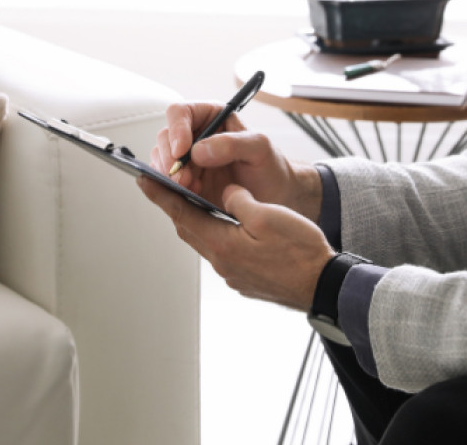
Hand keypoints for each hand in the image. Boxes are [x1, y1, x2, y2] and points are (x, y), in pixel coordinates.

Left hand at [138, 178, 334, 310]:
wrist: (323, 285)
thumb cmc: (300, 252)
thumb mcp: (267, 215)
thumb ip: (238, 201)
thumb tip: (225, 194)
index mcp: (223, 244)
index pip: (182, 214)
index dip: (161, 195)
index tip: (143, 180)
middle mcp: (223, 262)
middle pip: (190, 229)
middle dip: (176, 206)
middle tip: (163, 187)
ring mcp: (233, 274)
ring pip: (206, 240)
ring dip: (197, 221)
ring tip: (194, 201)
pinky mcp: (245, 278)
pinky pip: (223, 252)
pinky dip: (218, 234)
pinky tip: (228, 225)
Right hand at [150, 101, 323, 221]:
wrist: (275, 197)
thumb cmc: (270, 168)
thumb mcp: (260, 149)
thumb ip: (232, 143)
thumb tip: (199, 150)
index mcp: (211, 117)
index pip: (180, 112)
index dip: (176, 129)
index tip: (182, 151)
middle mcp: (195, 136)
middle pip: (165, 138)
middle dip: (170, 159)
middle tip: (183, 178)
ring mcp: (188, 161)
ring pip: (162, 161)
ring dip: (170, 176)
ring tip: (191, 189)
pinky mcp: (185, 182)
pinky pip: (166, 182)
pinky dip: (173, 190)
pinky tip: (191, 196)